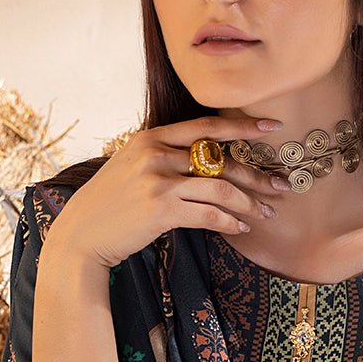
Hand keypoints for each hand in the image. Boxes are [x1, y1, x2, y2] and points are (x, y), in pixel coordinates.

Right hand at [43, 114, 290, 269]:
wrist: (80, 235)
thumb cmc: (109, 206)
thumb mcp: (130, 167)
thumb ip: (162, 157)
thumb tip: (203, 160)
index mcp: (150, 137)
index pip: (206, 126)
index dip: (242, 126)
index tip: (271, 127)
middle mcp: (155, 153)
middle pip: (220, 159)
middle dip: (256, 173)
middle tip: (281, 185)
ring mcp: (158, 180)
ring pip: (220, 187)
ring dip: (249, 202)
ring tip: (266, 213)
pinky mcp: (161, 208)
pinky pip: (208, 213)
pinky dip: (230, 221)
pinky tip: (241, 227)